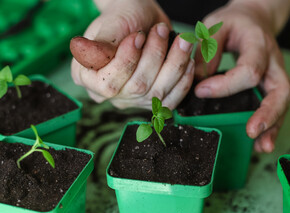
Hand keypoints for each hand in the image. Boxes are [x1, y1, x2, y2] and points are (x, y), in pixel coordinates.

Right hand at [70, 0, 194, 109]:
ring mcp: (132, 100)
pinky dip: (183, 81)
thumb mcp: (111, 25)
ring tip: (182, 41)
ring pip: (157, 93)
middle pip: (136, 88)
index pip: (107, 85)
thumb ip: (102, 43)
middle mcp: (109, 94)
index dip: (126, 62)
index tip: (138, 37)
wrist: (142, 18)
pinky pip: (171, 100)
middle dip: (154, 57)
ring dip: (174, 66)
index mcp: (88, 76)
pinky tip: (188, 63)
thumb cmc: (123, 18)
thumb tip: (83, 52)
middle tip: (160, 30)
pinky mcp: (153, 100)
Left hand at [193, 0, 289, 152]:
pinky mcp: (273, 85)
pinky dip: (272, 126)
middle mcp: (273, 61)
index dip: (226, 85)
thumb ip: (206, 51)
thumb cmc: (233, 23)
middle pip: (280, 90)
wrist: (253, 19)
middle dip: (267, 113)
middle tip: (251, 131)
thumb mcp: (215, 26)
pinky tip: (263, 142)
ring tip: (262, 146)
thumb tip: (198, 80)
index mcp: (258, 44)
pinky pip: (277, 106)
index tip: (201, 91)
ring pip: (282, 102)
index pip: (249, 70)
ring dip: (273, 126)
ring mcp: (276, 74)